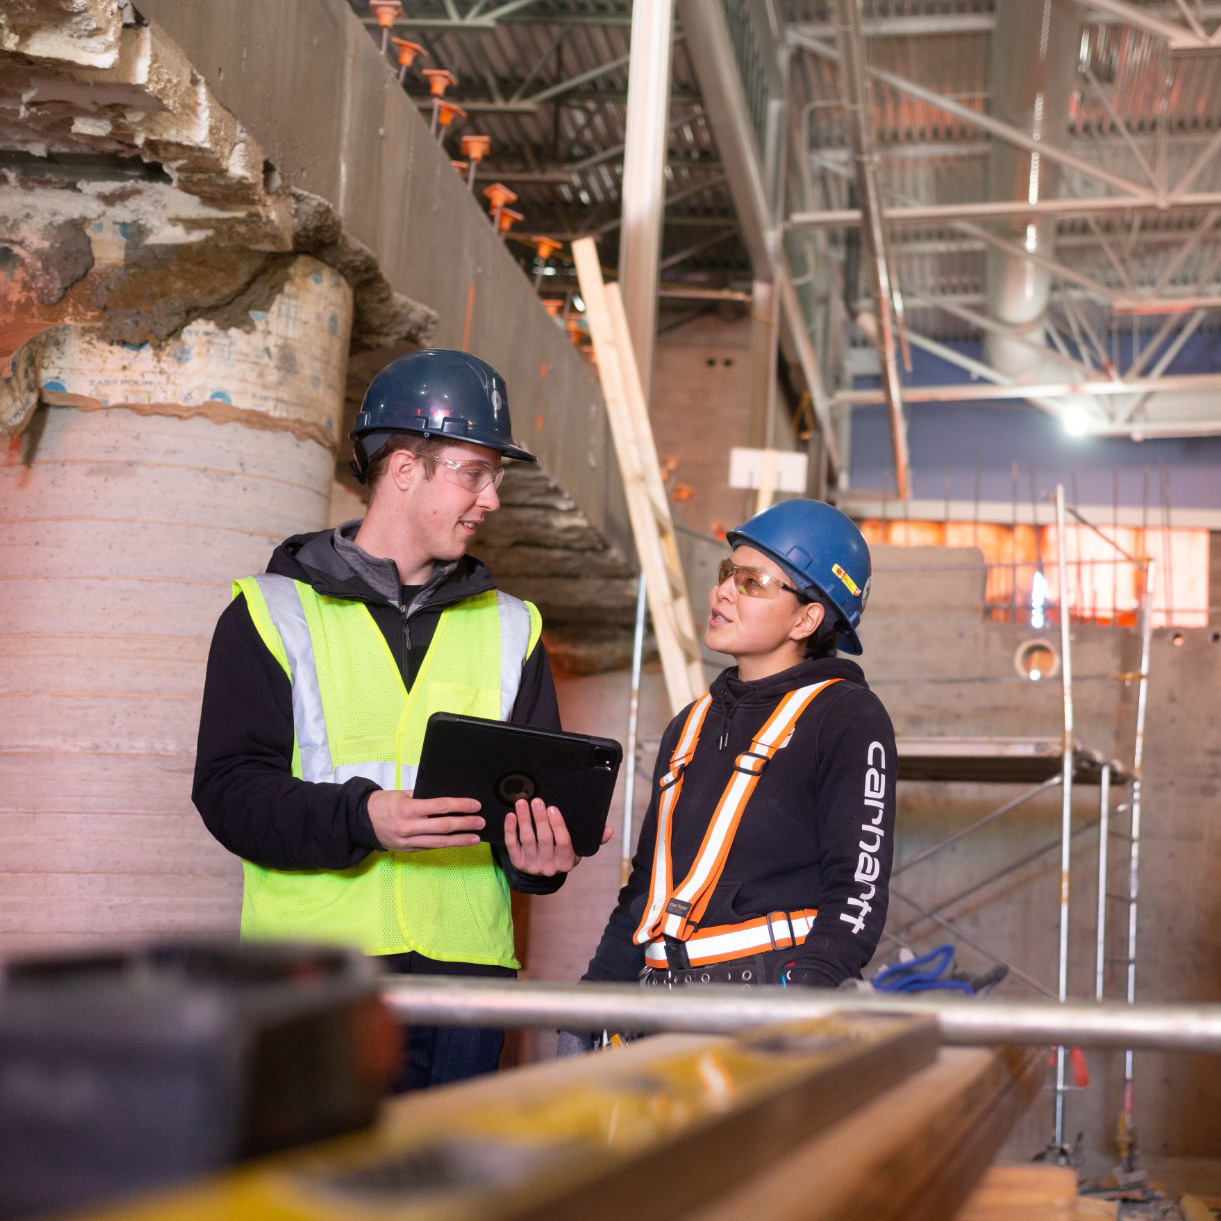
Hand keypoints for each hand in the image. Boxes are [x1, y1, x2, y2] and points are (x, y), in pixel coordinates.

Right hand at [367, 789, 483, 851]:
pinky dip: (447, 844)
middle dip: (465, 824)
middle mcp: (410, 827)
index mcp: (408, 808)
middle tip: (480, 822)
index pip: (440, 806)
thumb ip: (422, 796)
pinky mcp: (410, 850)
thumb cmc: (384, 803)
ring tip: (476, 838)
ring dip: (460, 840)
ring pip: (440, 842)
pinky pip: (432, 847)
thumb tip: (446, 798)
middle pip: (444, 826)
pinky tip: (459, 842)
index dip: (460, 806)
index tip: (475, 805)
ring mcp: (410, 841)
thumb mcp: (402, 794)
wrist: (362, 822)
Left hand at [503, 798, 612, 875]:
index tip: (553, 808)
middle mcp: (549, 865)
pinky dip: (510, 829)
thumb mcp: (579, 849)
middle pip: (544, 839)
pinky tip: (511, 816)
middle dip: (540, 819)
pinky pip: (512, 845)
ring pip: (527, 840)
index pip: (563, 842)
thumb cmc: (562, 854)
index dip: (557, 825)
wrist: (542, 876)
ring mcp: (532, 865)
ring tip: (522, 803)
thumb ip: (593, 838)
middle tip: (536, 800)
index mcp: (566, 861)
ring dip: (524, 820)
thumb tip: (608, 830)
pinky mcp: (517, 862)